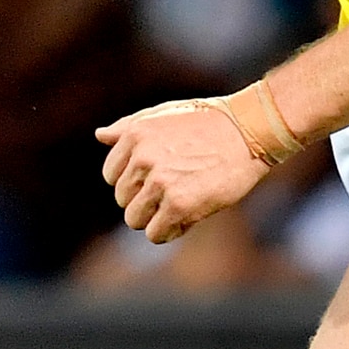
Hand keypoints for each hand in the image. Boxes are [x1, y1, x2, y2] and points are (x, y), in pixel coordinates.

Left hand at [97, 99, 267, 243]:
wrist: (249, 131)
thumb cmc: (208, 121)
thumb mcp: (164, 114)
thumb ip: (129, 127)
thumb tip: (100, 135)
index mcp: (134, 136)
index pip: (111, 175)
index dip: (135, 181)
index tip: (158, 176)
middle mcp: (142, 159)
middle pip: (123, 199)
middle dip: (145, 199)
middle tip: (174, 189)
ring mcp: (160, 183)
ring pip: (134, 220)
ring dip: (155, 217)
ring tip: (180, 203)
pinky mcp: (179, 204)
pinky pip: (155, 233)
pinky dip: (169, 231)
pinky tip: (188, 215)